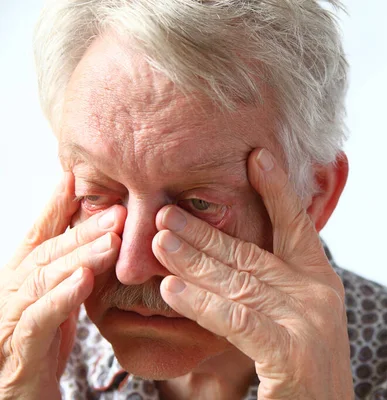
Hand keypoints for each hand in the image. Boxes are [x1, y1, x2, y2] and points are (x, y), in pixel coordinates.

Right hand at [0, 173, 124, 399]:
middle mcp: (10, 295)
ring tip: (111, 242)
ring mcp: (9, 323)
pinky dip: (60, 298)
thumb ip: (71, 270)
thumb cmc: (42, 348)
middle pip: (47, 254)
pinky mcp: (18, 354)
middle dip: (83, 231)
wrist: (20, 399)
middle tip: (120, 212)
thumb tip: (101, 236)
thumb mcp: (57, 303)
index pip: (37, 237)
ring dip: (79, 258)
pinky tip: (83, 280)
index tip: (74, 178)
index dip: (54, 207)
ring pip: (42, 281)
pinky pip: (37, 321)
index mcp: (21, 280)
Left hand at [153, 149, 352, 399]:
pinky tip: (171, 291)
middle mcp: (318, 296)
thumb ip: (268, 290)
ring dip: (194, 261)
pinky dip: (203, 305)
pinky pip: (238, 321)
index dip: (277, 191)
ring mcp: (309, 322)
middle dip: (206, 233)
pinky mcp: (293, 353)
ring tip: (157, 241)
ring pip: (239, 283)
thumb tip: (225, 262)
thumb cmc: (305, 377)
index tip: (257, 157)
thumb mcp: (293, 321)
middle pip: (252, 256)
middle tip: (165, 212)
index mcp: (320, 284)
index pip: (296, 228)